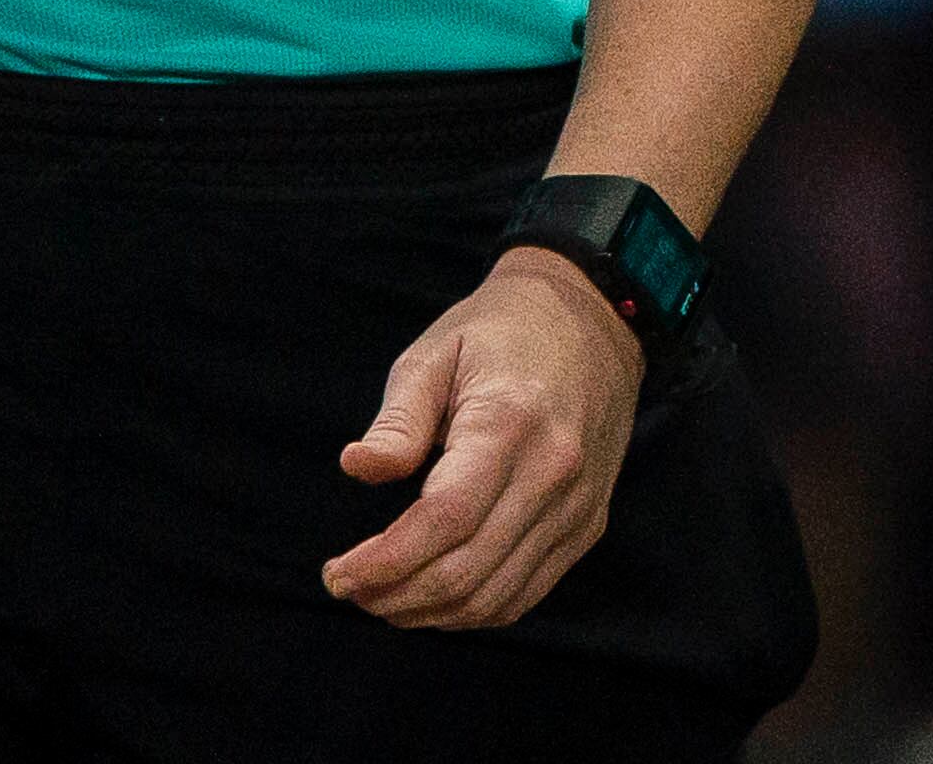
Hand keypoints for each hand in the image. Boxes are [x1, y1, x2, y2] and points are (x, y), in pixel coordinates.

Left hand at [323, 249, 645, 628]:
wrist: (596, 320)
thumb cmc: (501, 334)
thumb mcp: (436, 355)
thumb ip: (398, 419)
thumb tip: (357, 467)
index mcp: (511, 424)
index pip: (445, 519)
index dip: (385, 562)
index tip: (336, 575)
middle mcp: (553, 472)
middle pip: (467, 570)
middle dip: (395, 595)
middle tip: (351, 588)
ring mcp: (579, 504)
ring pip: (496, 596)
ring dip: (429, 612)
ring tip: (384, 596)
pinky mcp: (590, 522)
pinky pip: (527, 592)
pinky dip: (474, 609)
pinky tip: (435, 595)